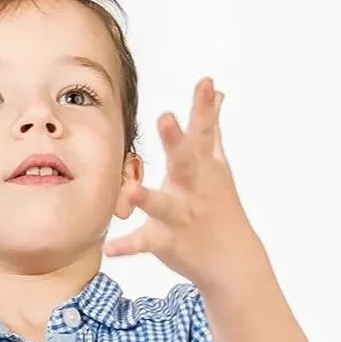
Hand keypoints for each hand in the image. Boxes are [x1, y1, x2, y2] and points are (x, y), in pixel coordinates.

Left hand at [104, 77, 265, 290]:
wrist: (233, 259)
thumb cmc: (220, 205)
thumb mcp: (218, 164)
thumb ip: (212, 127)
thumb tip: (217, 93)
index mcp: (204, 167)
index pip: (204, 132)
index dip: (204, 106)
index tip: (206, 82)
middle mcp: (193, 188)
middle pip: (185, 161)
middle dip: (176, 141)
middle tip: (166, 118)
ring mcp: (181, 215)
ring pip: (164, 205)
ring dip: (148, 198)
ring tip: (130, 191)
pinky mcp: (167, 241)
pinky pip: (144, 242)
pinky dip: (127, 246)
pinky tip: (108, 248)